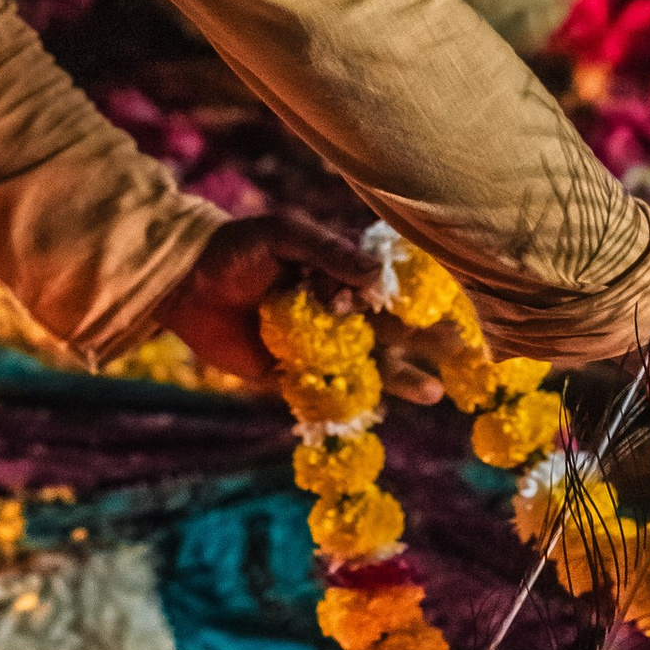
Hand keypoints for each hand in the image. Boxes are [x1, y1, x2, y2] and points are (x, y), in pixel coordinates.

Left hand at [160, 213, 438, 397]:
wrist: (182, 283)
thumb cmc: (236, 248)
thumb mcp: (284, 236)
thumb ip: (330, 254)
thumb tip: (378, 280)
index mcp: (338, 276)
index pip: (389, 292)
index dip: (423, 305)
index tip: (458, 314)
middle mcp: (335, 313)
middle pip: (390, 333)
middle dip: (427, 344)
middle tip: (467, 357)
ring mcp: (316, 348)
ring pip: (368, 367)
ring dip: (401, 379)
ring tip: (435, 392)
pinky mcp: (288, 376)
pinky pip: (326, 393)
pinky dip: (351, 404)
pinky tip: (382, 413)